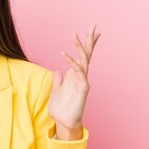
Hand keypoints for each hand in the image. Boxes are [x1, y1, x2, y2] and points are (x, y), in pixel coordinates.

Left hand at [48, 24, 100, 138]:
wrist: (64, 123)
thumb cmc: (61, 109)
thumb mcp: (56, 91)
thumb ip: (58, 81)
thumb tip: (58, 71)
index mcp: (75, 75)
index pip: (83, 56)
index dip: (87, 44)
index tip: (93, 31)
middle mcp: (81, 76)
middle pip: (87, 54)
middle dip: (89, 40)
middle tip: (93, 25)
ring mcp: (83, 81)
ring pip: (83, 60)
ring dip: (79, 47)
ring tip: (74, 35)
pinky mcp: (82, 88)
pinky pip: (78, 72)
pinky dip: (72, 63)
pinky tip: (64, 55)